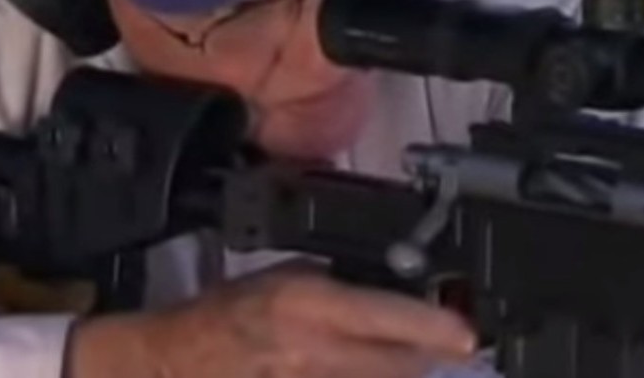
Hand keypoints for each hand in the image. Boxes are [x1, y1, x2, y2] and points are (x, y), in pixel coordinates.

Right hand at [68, 262, 475, 377]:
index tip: (466, 335)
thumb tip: (396, 284)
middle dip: (427, 353)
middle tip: (443, 340)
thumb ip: (343, 283)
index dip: (433, 328)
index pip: (387, 317)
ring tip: (398, 356)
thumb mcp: (286, 276)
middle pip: (402, 365)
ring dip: (401, 372)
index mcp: (309, 306)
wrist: (178, 365)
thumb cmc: (229, 316)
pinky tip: (362, 370)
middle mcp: (316, 353)